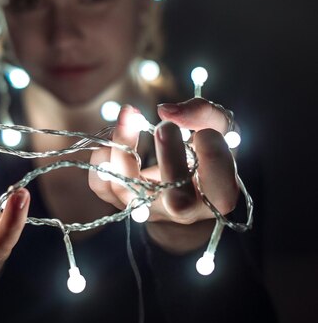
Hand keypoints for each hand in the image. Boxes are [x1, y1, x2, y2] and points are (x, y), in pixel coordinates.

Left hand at [89, 99, 238, 251]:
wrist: (184, 177)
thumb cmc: (206, 149)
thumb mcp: (219, 126)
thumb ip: (203, 112)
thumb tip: (165, 111)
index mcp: (219, 195)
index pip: (219, 185)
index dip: (211, 154)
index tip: (202, 133)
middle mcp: (185, 211)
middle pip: (176, 201)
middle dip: (169, 159)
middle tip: (164, 125)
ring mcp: (150, 209)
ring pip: (129, 192)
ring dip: (124, 148)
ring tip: (129, 115)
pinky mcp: (124, 201)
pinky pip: (102, 186)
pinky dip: (102, 159)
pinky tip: (114, 136)